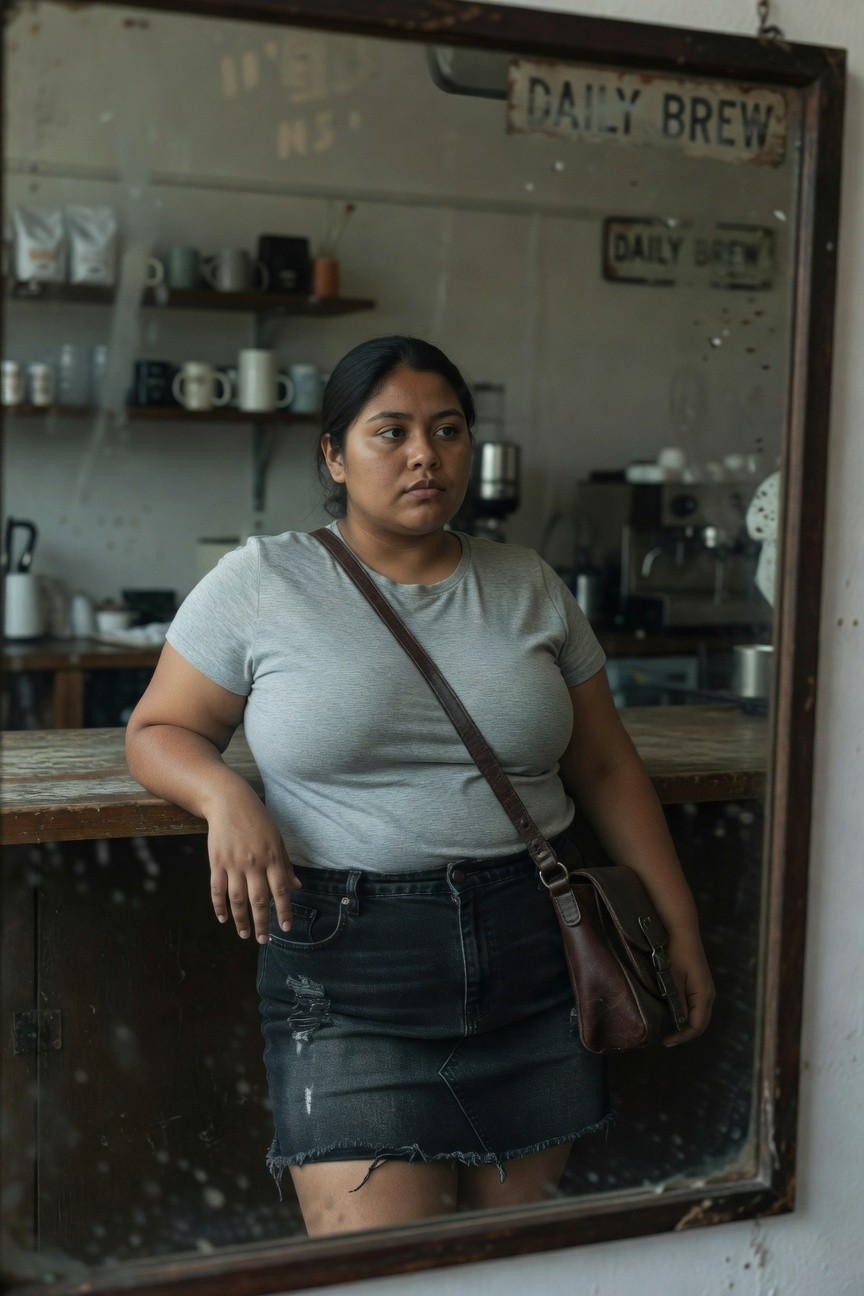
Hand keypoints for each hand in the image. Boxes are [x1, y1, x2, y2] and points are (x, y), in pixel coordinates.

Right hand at [207, 782, 301, 942]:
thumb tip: (297, 887)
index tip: (286, 928)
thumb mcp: (277, 839)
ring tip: (245, 934)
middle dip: (262, 923)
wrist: (229, 802)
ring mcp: (233, 864)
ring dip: (241, 920)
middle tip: (263, 940)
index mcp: (272, 857)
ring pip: (237, 899)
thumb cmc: (258, 820)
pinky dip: (219, 906)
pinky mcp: (216, 862)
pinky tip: (223, 918)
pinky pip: (217, 889)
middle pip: (259, 900)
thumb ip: (285, 865)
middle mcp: (254, 863)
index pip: (281, 891)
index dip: (283, 911)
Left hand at [663, 928, 714, 1045]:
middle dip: (684, 1033)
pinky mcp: (699, 984)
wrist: (682, 930)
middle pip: (699, 1023)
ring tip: (667, 1029)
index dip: (683, 1036)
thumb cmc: (676, 953)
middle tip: (665, 1038)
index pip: (697, 1025)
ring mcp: (704, 989)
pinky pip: (695, 1006)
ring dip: (684, 1024)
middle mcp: (708, 994)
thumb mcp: (673, 979)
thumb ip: (677, 1002)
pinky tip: (672, 1014)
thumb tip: (679, 1024)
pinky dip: (685, 1014)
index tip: (666, 1040)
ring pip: (697, 1015)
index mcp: (704, 995)